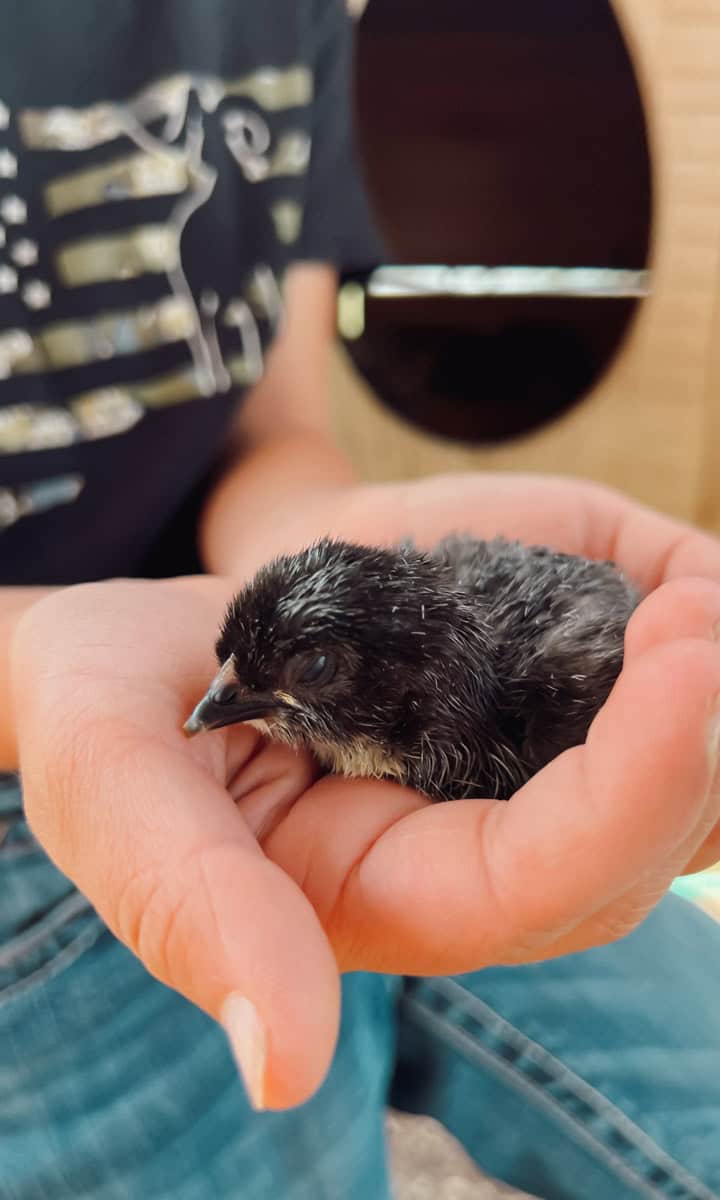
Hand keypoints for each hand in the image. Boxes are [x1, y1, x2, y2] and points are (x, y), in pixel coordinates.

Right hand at [10, 474, 719, 1113]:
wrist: (138, 652)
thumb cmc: (107, 710)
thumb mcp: (115, 786)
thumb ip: (186, 906)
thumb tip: (282, 1071)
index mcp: (373, 899)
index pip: (534, 884)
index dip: (629, 793)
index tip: (689, 663)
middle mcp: (462, 864)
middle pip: (637, 847)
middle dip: (695, 732)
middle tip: (704, 603)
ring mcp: (499, 795)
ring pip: (666, 799)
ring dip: (703, 704)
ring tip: (701, 591)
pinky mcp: (512, 728)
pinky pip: (632, 722)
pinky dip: (665, 670)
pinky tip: (674, 591)